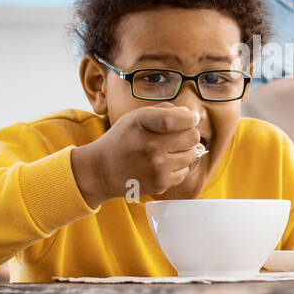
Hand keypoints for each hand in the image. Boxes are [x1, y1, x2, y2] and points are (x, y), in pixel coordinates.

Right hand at [71, 103, 202, 207]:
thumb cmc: (121, 140)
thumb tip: (189, 114)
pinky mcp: (161, 183)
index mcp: (143, 123)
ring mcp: (157, 166)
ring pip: (192, 154)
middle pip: (192, 136)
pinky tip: (163, 164)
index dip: (189, 117)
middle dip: (189, 133)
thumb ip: (164, 110)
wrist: (101, 171)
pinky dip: (178, 167)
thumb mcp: (136, 117)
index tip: (189, 117)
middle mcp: (151, 145)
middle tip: (178, 136)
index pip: (180, 118)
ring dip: (184, 151)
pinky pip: (184, 171)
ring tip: (168, 150)